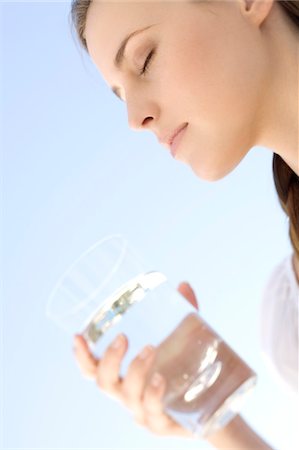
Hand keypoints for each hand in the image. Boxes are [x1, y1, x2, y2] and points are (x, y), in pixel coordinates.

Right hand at [73, 282, 198, 437]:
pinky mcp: (163, 423)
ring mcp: (144, 410)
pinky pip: (153, 412)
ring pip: (129, 395)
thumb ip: (183, 313)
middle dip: (109, 359)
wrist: (214, 405)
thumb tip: (183, 285)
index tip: (78, 335)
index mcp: (124, 375)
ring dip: (135, 370)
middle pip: (104, 382)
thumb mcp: (184, 339)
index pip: (94, 368)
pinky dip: (153, 395)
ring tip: (151, 348)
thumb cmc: (188, 369)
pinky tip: (161, 380)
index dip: (81, 355)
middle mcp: (128, 393)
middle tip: (123, 337)